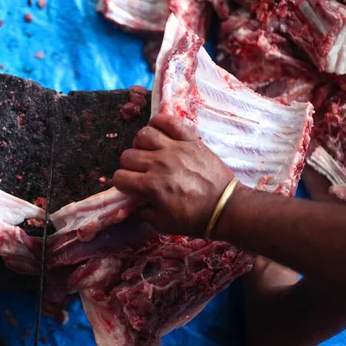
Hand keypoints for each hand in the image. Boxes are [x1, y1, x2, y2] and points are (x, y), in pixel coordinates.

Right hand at [113, 114, 233, 237]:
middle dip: (130, 166)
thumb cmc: (194, 219)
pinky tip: (158, 132)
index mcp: (151, 186)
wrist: (225, 208)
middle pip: (127, 156)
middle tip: (141, 172)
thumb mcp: (162, 224)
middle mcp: (159, 164)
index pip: (120, 178)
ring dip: (141, 145)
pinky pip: (168, 121)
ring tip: (150, 152)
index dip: (122, 183)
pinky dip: (159, 122)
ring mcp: (175, 149)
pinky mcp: (189, 140)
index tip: (130, 187)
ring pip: (143, 135)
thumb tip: (130, 201)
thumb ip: (141, 211)